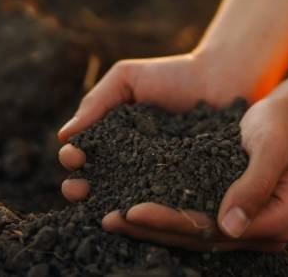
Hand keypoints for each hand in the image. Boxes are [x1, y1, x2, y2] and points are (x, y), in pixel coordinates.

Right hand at [56, 51, 250, 200]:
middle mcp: (132, 165)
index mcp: (114, 141)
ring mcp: (159, 180)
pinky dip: (151, 211)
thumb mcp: (128, 79)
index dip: (73, 159)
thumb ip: (97, 101)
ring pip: (127, 199)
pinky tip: (140, 212)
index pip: (84, 156)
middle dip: (81, 188)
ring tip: (102, 206)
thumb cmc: (173, 74)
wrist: (223, 77)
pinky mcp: (188, 190)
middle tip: (77, 188)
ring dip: (109, 205)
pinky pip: (167, 203)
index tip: (73, 156)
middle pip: (98, 184)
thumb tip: (64, 135)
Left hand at [100, 89, 287, 251]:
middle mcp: (262, 232)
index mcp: (278, 222)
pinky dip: (162, 213)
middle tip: (109, 217)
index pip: (213, 230)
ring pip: (191, 232)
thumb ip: (254, 185)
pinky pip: (192, 218)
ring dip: (150, 226)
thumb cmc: (285, 122)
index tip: (134, 209)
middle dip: (151, 228)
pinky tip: (130, 206)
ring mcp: (247, 225)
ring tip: (110, 216)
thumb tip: (230, 227)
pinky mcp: (231, 211)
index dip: (171, 221)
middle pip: (198, 236)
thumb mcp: (272, 146)